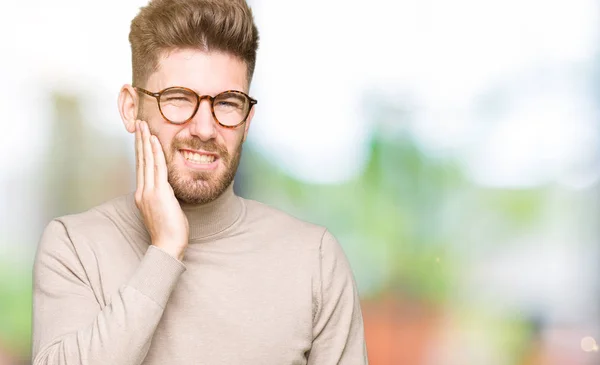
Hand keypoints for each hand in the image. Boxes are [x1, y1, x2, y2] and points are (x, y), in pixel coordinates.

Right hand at [134, 120, 188, 260]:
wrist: (168, 246)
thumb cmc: (169, 231)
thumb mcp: (165, 209)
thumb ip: (164, 196)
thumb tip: (168, 188)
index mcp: (143, 195)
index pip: (141, 167)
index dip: (141, 150)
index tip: (141, 136)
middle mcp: (142, 191)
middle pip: (140, 160)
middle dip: (140, 140)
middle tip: (139, 124)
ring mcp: (149, 191)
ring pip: (146, 161)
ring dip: (145, 141)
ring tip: (144, 126)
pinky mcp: (158, 192)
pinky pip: (157, 167)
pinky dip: (155, 152)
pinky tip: (154, 140)